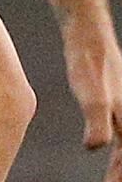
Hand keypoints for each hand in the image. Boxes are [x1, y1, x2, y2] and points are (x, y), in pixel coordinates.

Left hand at [61, 14, 121, 180]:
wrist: (87, 36)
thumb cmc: (90, 64)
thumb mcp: (92, 98)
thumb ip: (98, 124)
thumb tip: (94, 147)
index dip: (121, 175)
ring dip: (121, 165)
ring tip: (110, 177)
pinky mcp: (117, 105)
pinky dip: (117, 150)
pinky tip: (102, 150)